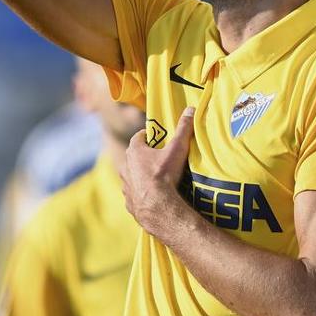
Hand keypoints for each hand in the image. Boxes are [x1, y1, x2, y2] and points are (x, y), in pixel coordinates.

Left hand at [121, 107, 194, 238]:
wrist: (157, 207)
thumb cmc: (164, 175)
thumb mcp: (177, 149)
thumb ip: (183, 128)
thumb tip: (191, 109)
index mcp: (134, 151)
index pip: (139, 137)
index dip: (148, 136)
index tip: (158, 139)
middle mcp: (125, 166)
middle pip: (134, 156)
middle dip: (144, 156)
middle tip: (159, 158)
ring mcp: (125, 185)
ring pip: (131, 175)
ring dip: (140, 175)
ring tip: (155, 178)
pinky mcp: (128, 201)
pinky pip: (133, 194)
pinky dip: (140, 193)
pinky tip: (151, 196)